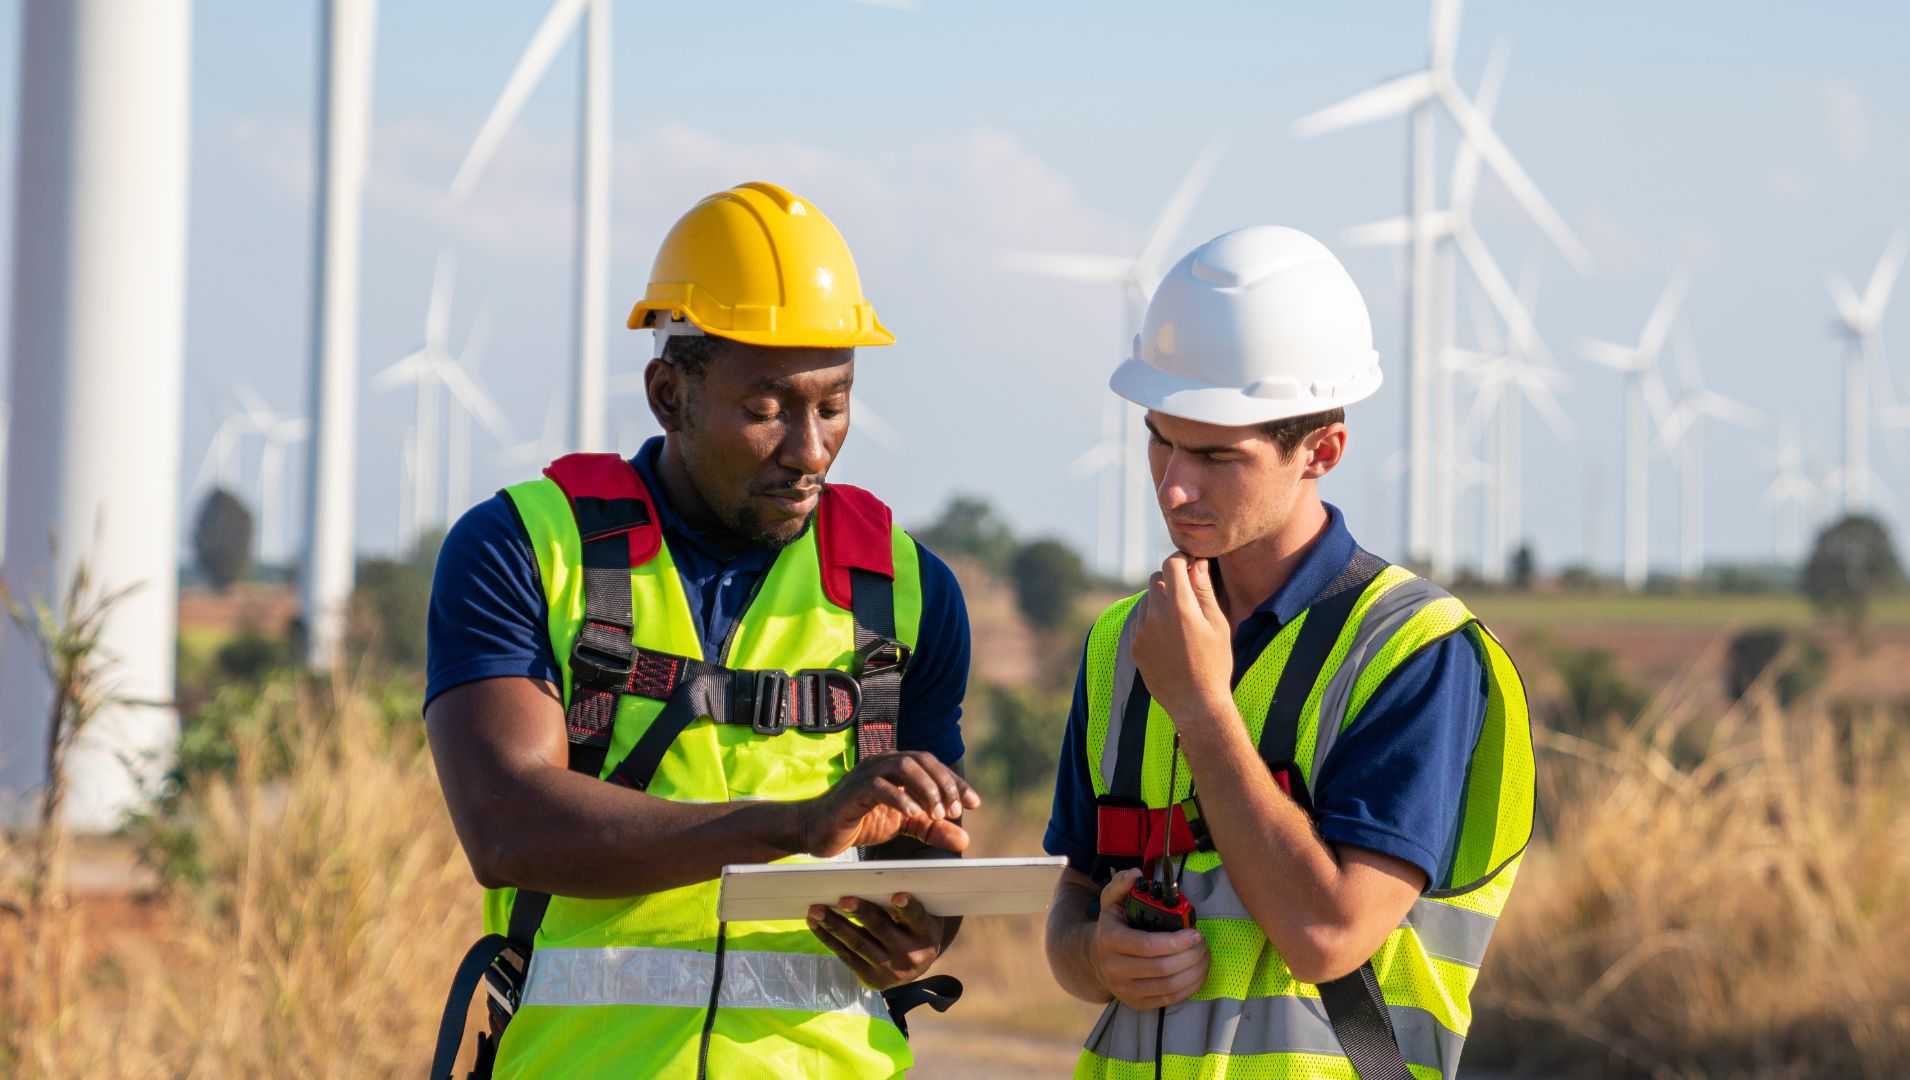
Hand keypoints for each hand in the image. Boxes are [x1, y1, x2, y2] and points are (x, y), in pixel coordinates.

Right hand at [795, 751, 980, 858]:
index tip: (974, 803)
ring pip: (903, 766)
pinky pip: (880, 787)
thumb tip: (965, 839)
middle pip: (922, 760)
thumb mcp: (904, 826)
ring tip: (936, 814)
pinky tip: (914, 815)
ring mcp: (866, 773)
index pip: (933, 766)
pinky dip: (901, 799)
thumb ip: (932, 829)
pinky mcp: (853, 791)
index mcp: (896, 766)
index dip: (955, 782)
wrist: (817, 831)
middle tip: (954, 811)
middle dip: (944, 784)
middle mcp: (883, 762)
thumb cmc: (860, 822)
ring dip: (926, 788)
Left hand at [809, 892, 947, 989]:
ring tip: (816, 910)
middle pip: (881, 929)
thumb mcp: (920, 917)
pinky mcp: (871, 980)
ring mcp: (889, 970)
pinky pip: (846, 956)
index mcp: (926, 933)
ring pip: (858, 944)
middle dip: (860, 913)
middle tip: (842, 900)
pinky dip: (828, 939)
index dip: (907, 907)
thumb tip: (869, 881)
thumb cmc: (914, 929)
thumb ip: (903, 903)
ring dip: (834, 926)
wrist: (915, 967)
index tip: (897, 896)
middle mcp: (910, 955)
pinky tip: (815, 924)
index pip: (916, 917)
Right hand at [1090, 869, 1208, 1009]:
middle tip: (1203, 943)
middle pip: (1162, 968)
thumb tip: (1136, 874)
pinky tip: (1197, 971)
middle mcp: (1114, 969)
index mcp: (1109, 940)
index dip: (1176, 942)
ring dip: (1194, 971)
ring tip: (1204, 956)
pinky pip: (1170, 999)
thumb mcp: (1111, 901)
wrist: (1093, 960)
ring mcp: (1125, 990)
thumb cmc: (1111, 926)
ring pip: (1169, 986)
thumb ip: (1122, 885)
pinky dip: (1190, 986)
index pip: (1147, 946)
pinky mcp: (1136, 1004)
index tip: (1195, 933)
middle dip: (1190, 956)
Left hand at [1130, 552, 1232, 722]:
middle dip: (1171, 580)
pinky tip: (1170, 638)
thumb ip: (1204, 591)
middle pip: (1156, 579)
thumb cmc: (1215, 663)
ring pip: (1147, 600)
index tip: (1190, 563)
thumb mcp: (1217, 625)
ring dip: (1161, 601)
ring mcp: (1141, 632)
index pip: (1171, 565)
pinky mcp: (1134, 646)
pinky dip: (1152, 621)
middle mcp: (1155, 617)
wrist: (1195, 703)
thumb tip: (1197, 564)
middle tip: (1188, 592)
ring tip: (1180, 621)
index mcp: (1180, 608)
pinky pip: (1140, 621)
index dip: (1182, 559)